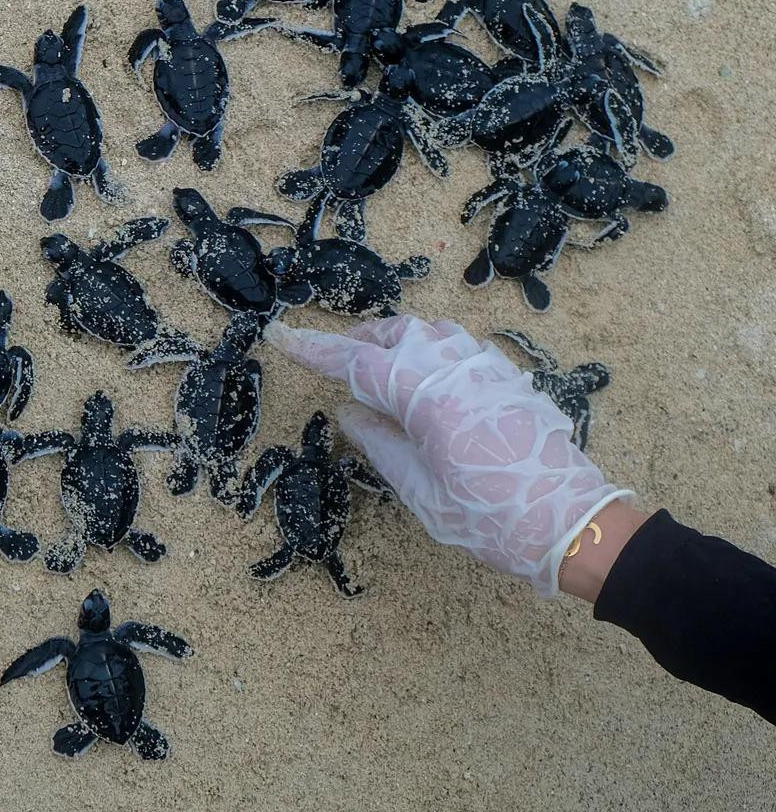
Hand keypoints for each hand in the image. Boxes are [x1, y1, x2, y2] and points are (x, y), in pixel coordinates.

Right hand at [264, 315, 631, 597]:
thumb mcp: (421, 490)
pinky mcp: (510, 378)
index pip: (354, 361)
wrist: (575, 525)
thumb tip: (350, 413)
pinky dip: (431, 350)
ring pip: (429, 332)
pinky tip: (428, 376)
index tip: (282, 336)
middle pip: (393, 334)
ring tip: (377, 364)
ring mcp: (487, 367)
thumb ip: (380, 443)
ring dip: (396, 341)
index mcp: (424, 394)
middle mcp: (454, 367)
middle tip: (331, 359)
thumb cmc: (492, 518)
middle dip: (357, 341)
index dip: (313, 349)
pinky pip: (459, 346)